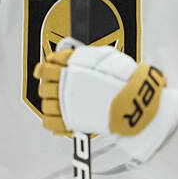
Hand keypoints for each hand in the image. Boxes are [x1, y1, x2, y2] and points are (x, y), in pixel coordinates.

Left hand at [35, 41, 177, 163]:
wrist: (134, 101)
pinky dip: (51, 120)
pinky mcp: (72, 123)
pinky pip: (52, 123)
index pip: (45, 69)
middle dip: (48, 86)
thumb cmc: (123, 78)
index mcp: (70, 71)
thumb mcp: (104, 56)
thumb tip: (66, 55)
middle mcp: (65, 89)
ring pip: (47, 105)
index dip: (43, 69)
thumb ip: (82, 55)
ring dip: (49, 102)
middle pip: (44, 88)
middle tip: (55, 85)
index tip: (45, 70)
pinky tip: (58, 115)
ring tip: (58, 100)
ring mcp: (67, 107)